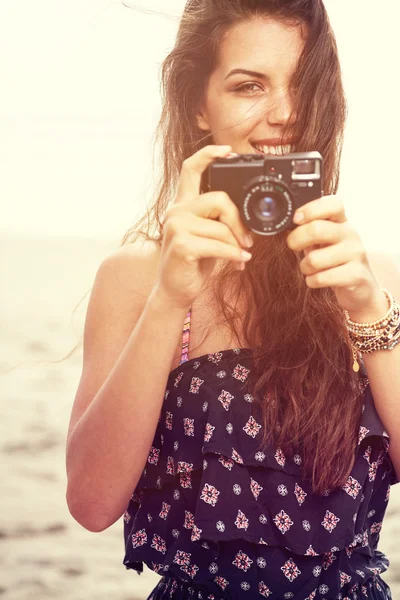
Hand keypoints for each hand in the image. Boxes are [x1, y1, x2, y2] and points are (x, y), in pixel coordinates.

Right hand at [154, 145, 253, 309]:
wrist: (175, 290)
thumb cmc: (194, 262)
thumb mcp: (207, 235)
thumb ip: (218, 219)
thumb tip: (246, 215)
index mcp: (182, 205)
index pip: (190, 168)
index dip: (208, 154)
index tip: (227, 150)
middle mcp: (176, 211)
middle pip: (218, 198)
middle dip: (238, 220)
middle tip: (248, 239)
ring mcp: (176, 227)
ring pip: (221, 227)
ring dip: (236, 244)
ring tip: (241, 255)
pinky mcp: (181, 246)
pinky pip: (218, 245)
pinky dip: (233, 255)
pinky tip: (239, 262)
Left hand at [286, 195, 385, 315]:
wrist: (359, 288)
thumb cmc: (334, 262)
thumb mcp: (322, 243)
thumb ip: (308, 231)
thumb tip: (285, 226)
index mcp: (342, 222)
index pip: (332, 204)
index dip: (311, 209)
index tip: (296, 219)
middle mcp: (351, 234)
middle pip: (317, 229)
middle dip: (296, 239)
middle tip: (292, 246)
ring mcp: (356, 254)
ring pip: (314, 259)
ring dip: (304, 267)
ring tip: (309, 269)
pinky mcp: (356, 275)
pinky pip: (320, 278)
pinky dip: (312, 281)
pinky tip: (317, 280)